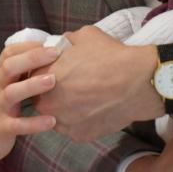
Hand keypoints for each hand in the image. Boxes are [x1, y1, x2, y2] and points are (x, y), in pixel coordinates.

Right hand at [0, 42, 58, 165]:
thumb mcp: (4, 85)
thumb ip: (21, 71)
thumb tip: (50, 54)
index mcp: (0, 76)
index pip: (9, 53)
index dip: (29, 45)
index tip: (51, 42)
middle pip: (9, 67)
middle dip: (32, 57)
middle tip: (56, 53)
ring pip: (12, 93)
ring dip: (32, 85)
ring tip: (53, 80)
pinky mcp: (1, 128)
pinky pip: (17, 125)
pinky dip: (34, 123)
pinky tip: (52, 120)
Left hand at [33, 26, 159, 141]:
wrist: (138, 82)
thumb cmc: (111, 56)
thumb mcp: (84, 35)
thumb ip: (65, 42)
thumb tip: (61, 46)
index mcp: (45, 77)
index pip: (35, 75)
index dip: (47, 71)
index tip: (59, 69)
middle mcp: (49, 104)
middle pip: (42, 97)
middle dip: (53, 91)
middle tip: (72, 84)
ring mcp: (64, 123)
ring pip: (56, 115)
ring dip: (64, 107)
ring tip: (84, 97)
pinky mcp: (79, 136)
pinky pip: (72, 127)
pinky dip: (79, 120)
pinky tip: (93, 108)